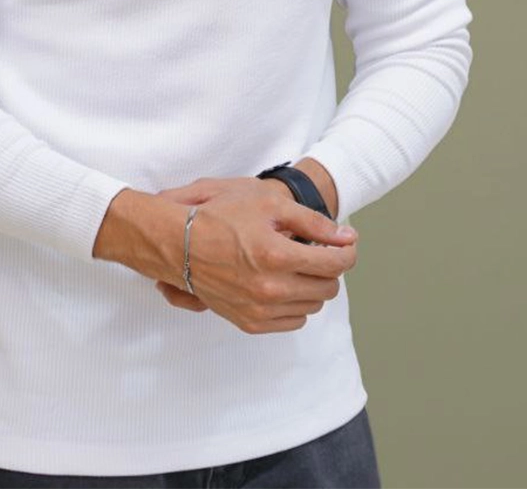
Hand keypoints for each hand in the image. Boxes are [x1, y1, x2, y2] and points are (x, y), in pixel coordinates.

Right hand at [152, 177, 357, 333]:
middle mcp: (270, 289)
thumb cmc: (220, 216)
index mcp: (276, 255)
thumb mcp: (268, 203)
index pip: (335, 264)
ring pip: (312, 306)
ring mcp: (259, 309)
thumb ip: (313, 222)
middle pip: (328, 287)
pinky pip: (293, 321)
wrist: (178, 242)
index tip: (346, 243)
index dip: (347, 252)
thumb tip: (348, 237)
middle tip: (316, 249)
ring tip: (295, 263)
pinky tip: (282, 282)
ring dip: (312, 285)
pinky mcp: (249, 322)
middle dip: (329, 267)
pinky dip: (295, 303)